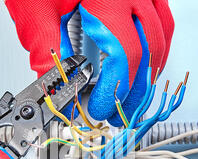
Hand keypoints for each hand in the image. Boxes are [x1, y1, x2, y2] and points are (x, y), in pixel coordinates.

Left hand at [5, 0, 173, 126]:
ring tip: (137, 90)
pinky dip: (157, 42)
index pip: (124, 55)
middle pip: (150, 48)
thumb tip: (55, 85)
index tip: (102, 108)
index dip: (116, 90)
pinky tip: (146, 55)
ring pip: (163, 32)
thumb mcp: (34, 8)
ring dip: (152, 67)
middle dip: (137, 87)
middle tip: (122, 109)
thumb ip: (45, 49)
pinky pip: (162, 16)